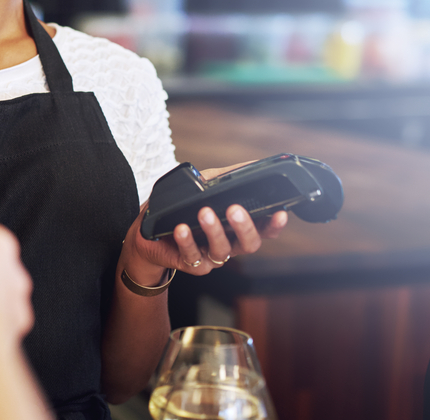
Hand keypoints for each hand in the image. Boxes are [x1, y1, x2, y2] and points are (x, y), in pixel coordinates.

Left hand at [120, 163, 288, 280]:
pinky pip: (192, 255)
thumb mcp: (206, 186)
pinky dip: (187, 241)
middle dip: (244, 226)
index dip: (274, 224)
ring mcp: (211, 256)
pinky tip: (181, 228)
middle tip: (234, 209)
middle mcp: (229, 244)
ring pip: (222, 249)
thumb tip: (250, 165)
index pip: (264, 229)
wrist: (149, 233)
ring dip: (214, 230)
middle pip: (249, 244)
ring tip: (204, 212)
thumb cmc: (182, 208)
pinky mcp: (191, 264)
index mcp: (236, 228)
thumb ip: (227, 177)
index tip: (280, 212)